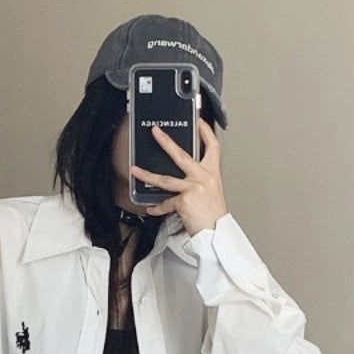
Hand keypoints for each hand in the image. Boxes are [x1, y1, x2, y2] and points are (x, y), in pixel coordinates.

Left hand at [130, 116, 228, 235]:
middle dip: (166, 141)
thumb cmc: (213, 216)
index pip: (212, 146)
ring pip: (166, 179)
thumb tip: (182, 177)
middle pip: (182, 155)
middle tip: (155, 132)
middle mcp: (204, 177)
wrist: (217, 234)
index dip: (205, 131)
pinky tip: (152, 209)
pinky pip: (166, 202)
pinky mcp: (185, 200)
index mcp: (213, 173)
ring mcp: (194, 188)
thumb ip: (200, 181)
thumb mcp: (212, 193)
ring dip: (147, 174)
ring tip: (136, 170)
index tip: (198, 120)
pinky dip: (158, 207)